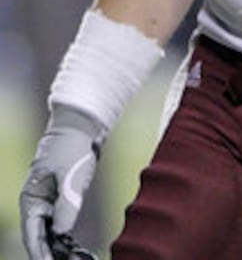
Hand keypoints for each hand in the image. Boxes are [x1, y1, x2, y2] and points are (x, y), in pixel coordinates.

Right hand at [20, 106, 105, 259]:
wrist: (81, 125)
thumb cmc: (72, 147)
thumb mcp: (71, 178)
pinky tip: (72, 248)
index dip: (40, 253)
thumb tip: (61, 232)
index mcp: (31, 198)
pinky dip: (64, 235)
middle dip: (49, 253)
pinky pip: (59, 222)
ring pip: (49, 232)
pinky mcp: (60, 197)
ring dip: (57, 247)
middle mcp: (36, 202)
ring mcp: (48, 200)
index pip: (32, 234)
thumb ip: (66, 205)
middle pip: (39, 237)